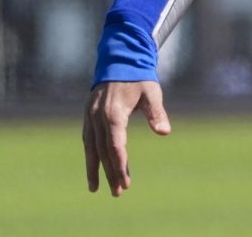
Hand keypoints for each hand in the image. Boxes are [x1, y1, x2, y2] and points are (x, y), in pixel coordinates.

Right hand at [83, 80, 170, 196]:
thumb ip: (157, 113)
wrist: (120, 59)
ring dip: (95, 168)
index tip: (125, 182)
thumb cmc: (139, 78)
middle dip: (110, 173)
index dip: (120, 165)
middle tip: (117, 192)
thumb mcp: (152, 93)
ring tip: (96, 188)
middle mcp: (98, 117)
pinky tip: (93, 166)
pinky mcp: (87, 115)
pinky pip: (87, 139)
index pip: (115, 146)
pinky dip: (90, 154)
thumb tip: (164, 132)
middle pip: (102, 151)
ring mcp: (90, 116)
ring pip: (91, 148)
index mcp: (114, 113)